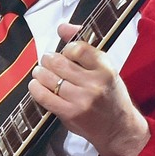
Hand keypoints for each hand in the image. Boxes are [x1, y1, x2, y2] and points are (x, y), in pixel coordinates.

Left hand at [27, 22, 150, 155]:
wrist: (118, 128)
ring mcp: (82, 99)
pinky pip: (44, 96)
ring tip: (40, 72)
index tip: (64, 53)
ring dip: (40, 73)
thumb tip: (61, 27)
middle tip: (46, 61)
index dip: (66, 48)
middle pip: (59, 63)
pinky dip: (35, 89)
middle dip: (48, 59)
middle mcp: (95, 83)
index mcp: (106, 68)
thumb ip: (84, 47)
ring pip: (49, 78)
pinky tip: (36, 85)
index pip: (78, 48)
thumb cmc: (110, 95)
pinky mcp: (70, 114)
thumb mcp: (104, 69)